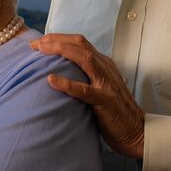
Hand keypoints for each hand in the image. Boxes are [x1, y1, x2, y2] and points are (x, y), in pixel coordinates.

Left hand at [28, 32, 146, 157]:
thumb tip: (59, 73)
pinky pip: (84, 90)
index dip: (58, 39)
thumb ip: (85, 77)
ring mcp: (106, 83)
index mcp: (103, 64)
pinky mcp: (105, 100)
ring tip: (40, 52)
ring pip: (84, 59)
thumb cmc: (113, 112)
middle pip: (80, 45)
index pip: (80, 43)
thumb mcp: (99, 88)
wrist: (136, 131)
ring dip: (60, 51)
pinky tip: (51, 80)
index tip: (38, 42)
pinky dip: (67, 83)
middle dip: (55, 40)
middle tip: (34, 44)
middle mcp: (105, 68)